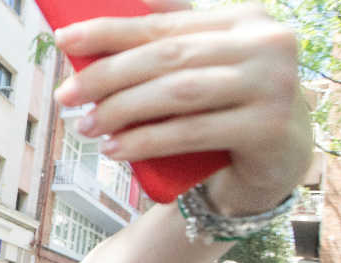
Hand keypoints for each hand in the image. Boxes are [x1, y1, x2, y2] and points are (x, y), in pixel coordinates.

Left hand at [53, 1, 311, 214]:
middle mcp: (265, 44)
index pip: (162, 22)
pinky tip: (115, 149)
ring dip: (122, 110)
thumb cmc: (227, 110)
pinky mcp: (269, 128)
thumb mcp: (204, 70)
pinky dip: (146, 141)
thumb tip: (97, 27)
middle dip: (107, 75)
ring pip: (177, 93)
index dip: (109, 29)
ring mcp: (273, 85)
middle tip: (66, 96)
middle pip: (166, 56)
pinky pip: (191, 132)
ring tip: (86, 126)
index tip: (63, 39)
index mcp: (244, 19)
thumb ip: (168, 45)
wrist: (277, 164)